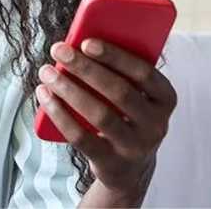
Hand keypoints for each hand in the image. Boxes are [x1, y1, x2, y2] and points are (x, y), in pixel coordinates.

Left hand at [36, 38, 176, 199]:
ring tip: (47, 72)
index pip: (144, 73)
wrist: (130, 168)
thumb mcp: (135, 95)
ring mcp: (135, 147)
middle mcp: (156, 124)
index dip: (116, 56)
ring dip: (69, 89)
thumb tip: (79, 42)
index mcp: (165, 99)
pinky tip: (45, 96)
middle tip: (58, 50)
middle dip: (85, 68)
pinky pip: (81, 137)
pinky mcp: (111, 163)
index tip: (87, 42)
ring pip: (100, 114)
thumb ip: (120, 71)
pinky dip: (59, 114)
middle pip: (119, 92)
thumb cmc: (126, 116)